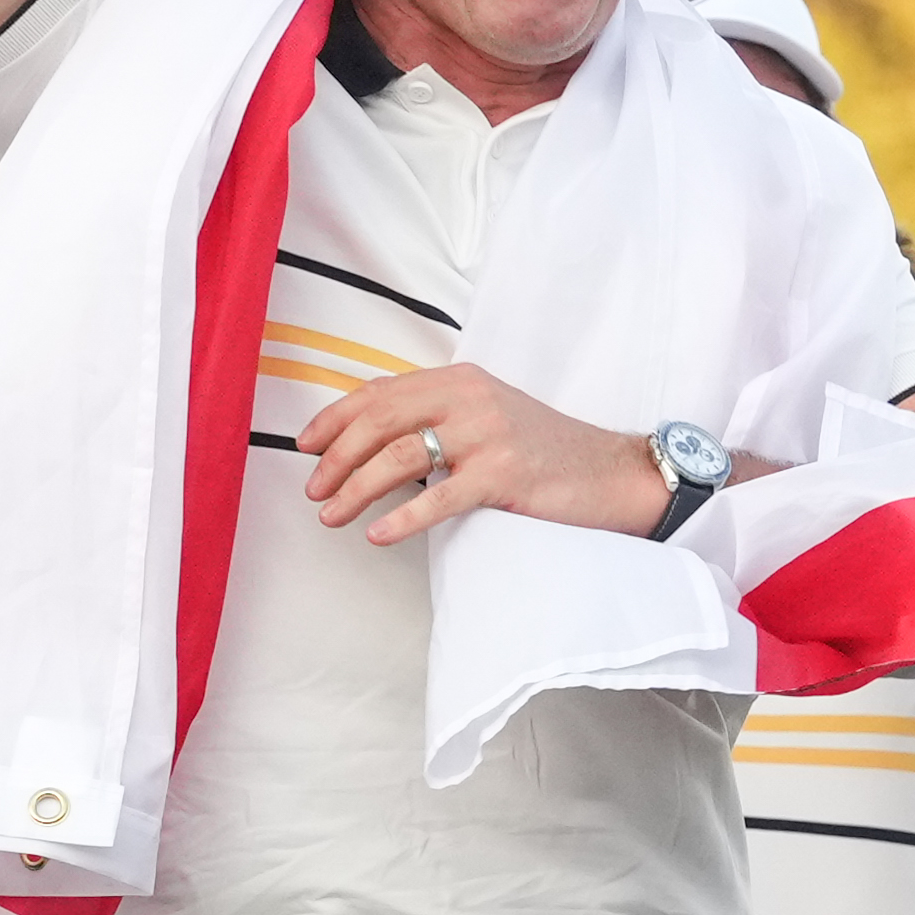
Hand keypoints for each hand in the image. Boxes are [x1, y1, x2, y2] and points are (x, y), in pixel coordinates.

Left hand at [289, 355, 649, 552]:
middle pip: (381, 420)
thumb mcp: (486, 416)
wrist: (607, 472)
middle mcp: (469, 397)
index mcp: (459, 379)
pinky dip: (402, 518)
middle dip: (336, 457)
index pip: (381, 392)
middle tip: (314, 490)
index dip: (335, 418)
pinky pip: (438, 497)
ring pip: (400, 456)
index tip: (306, 446)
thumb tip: (370, 441)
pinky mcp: (503, 474)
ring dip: (356, 489)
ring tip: (333, 516)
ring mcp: (487, 434)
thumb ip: (437, 417)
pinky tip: (378, 535)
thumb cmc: (541, 452)